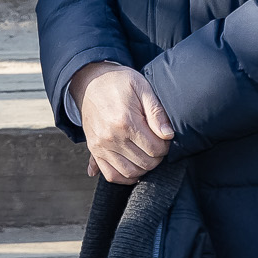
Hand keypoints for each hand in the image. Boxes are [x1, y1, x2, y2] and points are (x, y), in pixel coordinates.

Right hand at [69, 61, 174, 183]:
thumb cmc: (119, 82)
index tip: (164, 137)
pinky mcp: (94, 150)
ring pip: (129, 173)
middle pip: (144, 163)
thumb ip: (156, 112)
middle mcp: (111, 137)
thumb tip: (168, 135)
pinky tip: (133, 167)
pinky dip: (124, 177)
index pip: (155, 148)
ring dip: (143, 169)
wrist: (90, 81)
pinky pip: (110, 175)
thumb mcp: (142, 87)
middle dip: (157, 157)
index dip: (165, 146)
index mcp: (126, 121)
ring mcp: (100, 146)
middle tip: (157, 145)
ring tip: (147, 154)